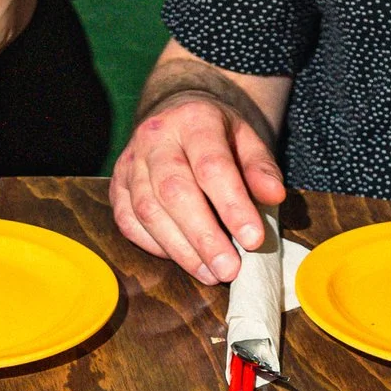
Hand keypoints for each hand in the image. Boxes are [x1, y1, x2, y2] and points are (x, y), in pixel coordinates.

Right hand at [110, 91, 287, 283]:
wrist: (177, 117)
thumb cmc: (217, 136)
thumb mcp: (247, 140)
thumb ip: (260, 168)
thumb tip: (273, 196)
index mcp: (193, 120)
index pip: (211, 166)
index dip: (232, 206)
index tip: (253, 239)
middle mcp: (155, 139)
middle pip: (174, 192)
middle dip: (203, 237)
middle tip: (228, 269)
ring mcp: (130, 163)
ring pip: (148, 211)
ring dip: (180, 249)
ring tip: (210, 273)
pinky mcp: (116, 186)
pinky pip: (129, 222)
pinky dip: (155, 246)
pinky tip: (183, 258)